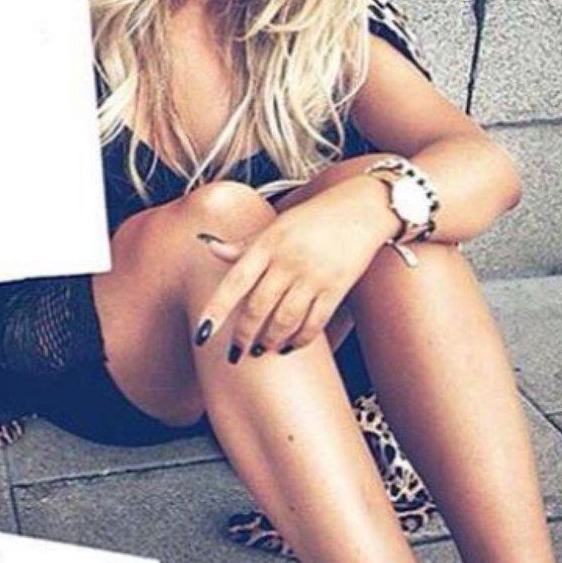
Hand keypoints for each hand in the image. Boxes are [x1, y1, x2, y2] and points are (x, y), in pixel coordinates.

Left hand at [195, 180, 392, 357]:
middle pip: (259, 307)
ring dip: (270, 340)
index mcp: (267, 244)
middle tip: (235, 352)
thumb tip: (209, 246)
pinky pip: (315, 322)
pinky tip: (289, 346)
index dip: (216, 310)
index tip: (202, 333)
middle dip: (243, 335)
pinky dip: (300, 339)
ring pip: (285, 319)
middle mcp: (287, 260)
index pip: (235, 281)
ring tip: (261, 349)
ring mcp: (313, 275)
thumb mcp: (273, 227)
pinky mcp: (336, 288)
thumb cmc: (310, 220)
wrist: (359, 210)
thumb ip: (242, 244)